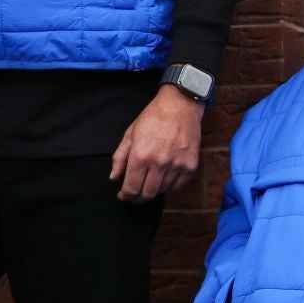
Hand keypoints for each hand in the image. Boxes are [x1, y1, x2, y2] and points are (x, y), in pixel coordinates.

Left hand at [110, 85, 204, 201]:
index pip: (131, 188)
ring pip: (162, 191)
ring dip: (154, 188)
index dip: (126, 196)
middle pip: (147, 194)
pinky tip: (164, 176)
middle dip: (138, 197)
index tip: (124, 195)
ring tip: (150, 179)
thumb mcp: (130, 134)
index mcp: (140, 156)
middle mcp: (159, 163)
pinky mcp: (189, 166)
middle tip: (135, 193)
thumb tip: (114, 177)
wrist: (180, 105)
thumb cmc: (153, 117)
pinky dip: (169, 185)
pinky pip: (177, 186)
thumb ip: (120, 157)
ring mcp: (176, 166)